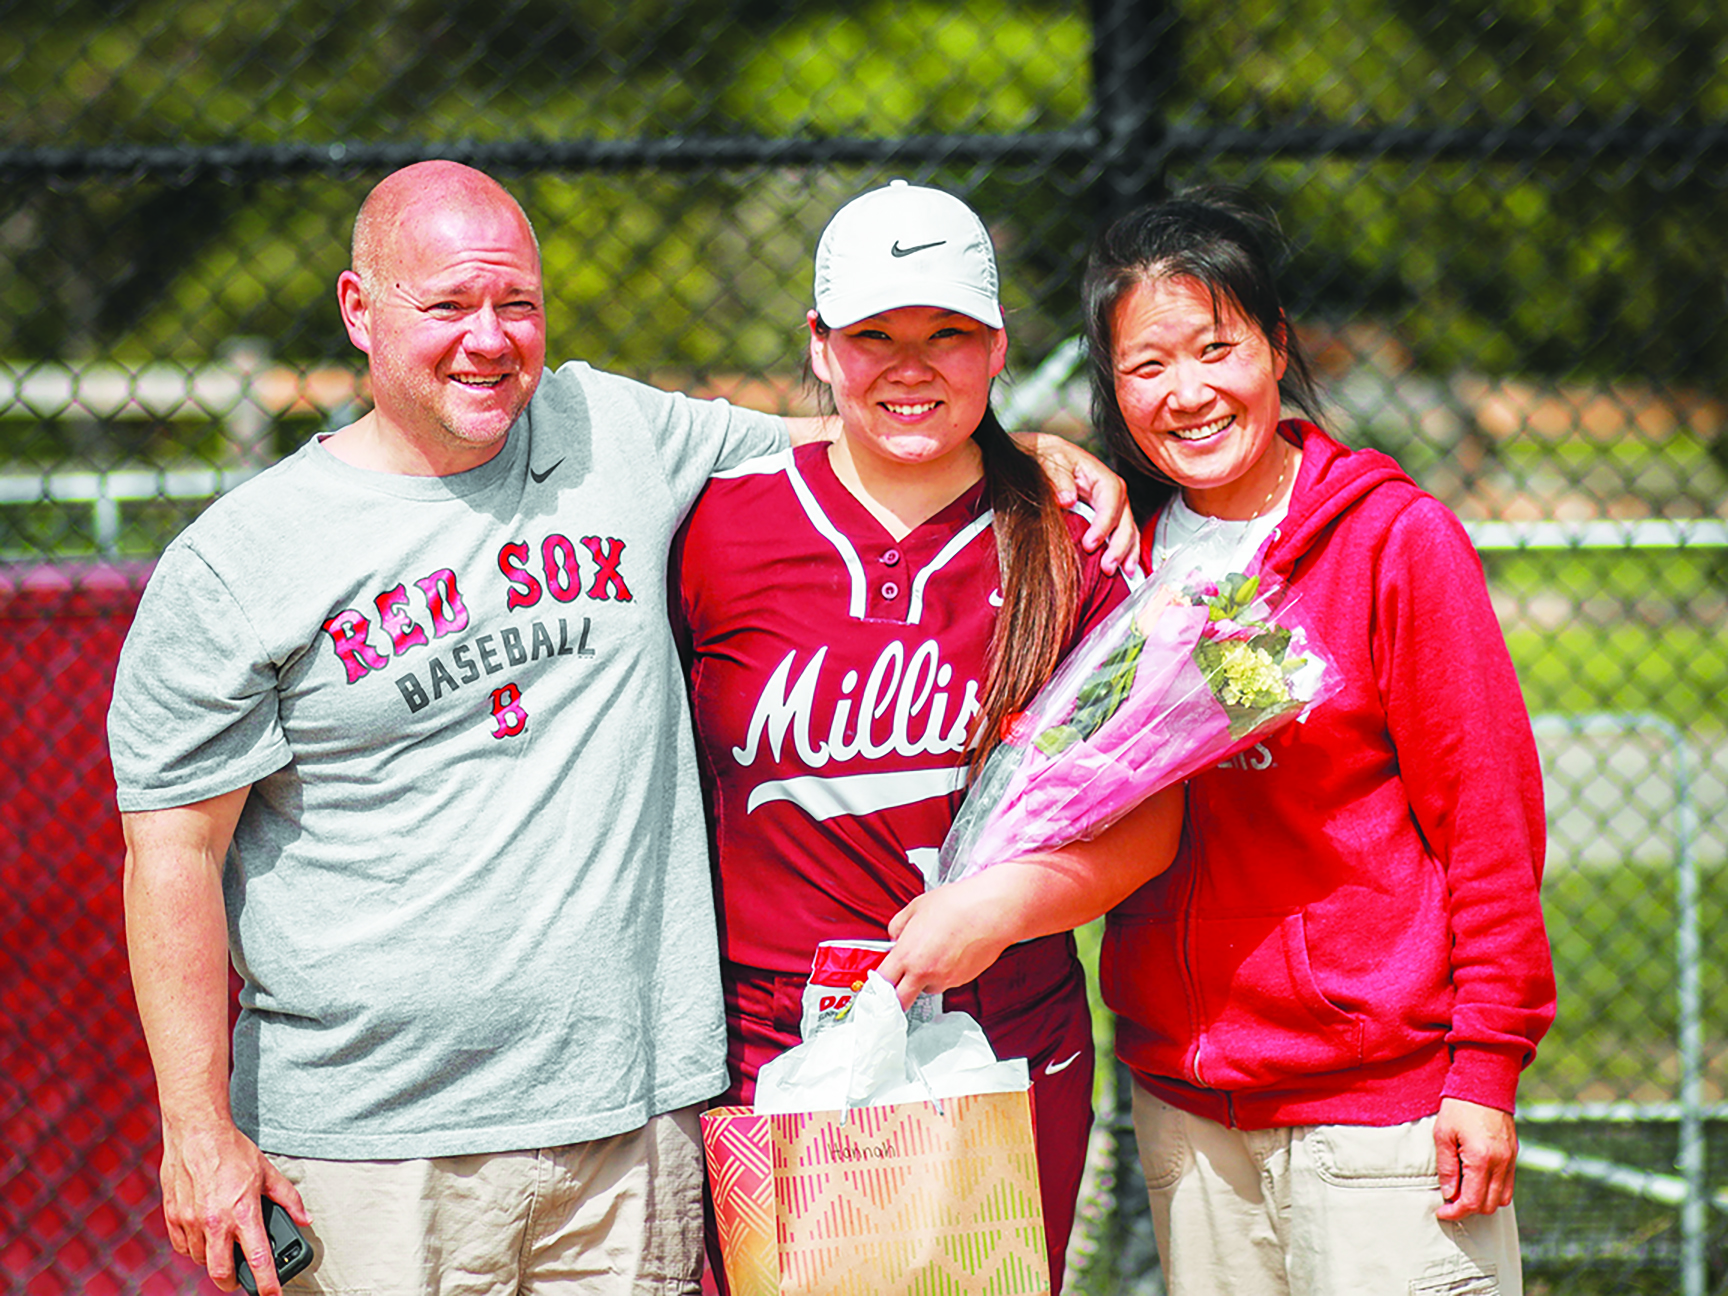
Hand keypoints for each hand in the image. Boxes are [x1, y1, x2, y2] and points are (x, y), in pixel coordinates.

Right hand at [158, 1117, 309, 1293]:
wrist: (197, 1132)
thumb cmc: (233, 1150)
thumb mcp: (268, 1172)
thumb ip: (288, 1199)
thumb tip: (305, 1219)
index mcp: (243, 1212)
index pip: (258, 1259)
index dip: (267, 1283)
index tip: (272, 1295)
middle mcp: (215, 1222)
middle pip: (221, 1273)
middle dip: (233, 1282)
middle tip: (241, 1277)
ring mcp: (191, 1221)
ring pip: (201, 1260)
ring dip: (213, 1260)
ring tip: (224, 1246)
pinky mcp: (173, 1217)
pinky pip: (182, 1247)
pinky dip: (194, 1248)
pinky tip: (205, 1236)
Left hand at [879, 875, 1016, 1009]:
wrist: (992, 911)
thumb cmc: (957, 905)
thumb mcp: (916, 906)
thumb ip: (898, 925)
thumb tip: (895, 936)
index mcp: (907, 955)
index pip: (883, 983)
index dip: (877, 987)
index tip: (877, 986)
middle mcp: (925, 972)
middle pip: (901, 1001)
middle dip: (895, 999)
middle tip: (895, 990)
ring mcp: (946, 979)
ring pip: (927, 989)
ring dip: (925, 979)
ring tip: (936, 951)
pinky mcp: (963, 980)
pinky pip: (947, 981)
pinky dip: (945, 972)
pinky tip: (952, 951)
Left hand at [1013, 432, 1137, 571]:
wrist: (1043, 456)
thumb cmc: (1048, 458)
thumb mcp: (1049, 462)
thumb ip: (1058, 479)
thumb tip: (1067, 500)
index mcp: (1100, 475)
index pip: (1111, 499)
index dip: (1104, 523)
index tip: (1091, 543)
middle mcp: (1112, 491)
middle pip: (1125, 518)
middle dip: (1119, 544)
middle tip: (1107, 565)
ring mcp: (1112, 505)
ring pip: (1128, 529)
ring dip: (1127, 552)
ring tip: (1122, 571)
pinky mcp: (1108, 517)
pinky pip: (1123, 534)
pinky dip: (1126, 551)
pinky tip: (1126, 568)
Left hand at [1434, 1097, 1517, 1218]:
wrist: (1484, 1083)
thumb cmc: (1459, 1107)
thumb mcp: (1443, 1135)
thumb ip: (1446, 1168)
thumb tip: (1449, 1194)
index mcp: (1481, 1159)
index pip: (1471, 1202)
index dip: (1455, 1212)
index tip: (1442, 1211)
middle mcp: (1501, 1163)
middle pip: (1488, 1205)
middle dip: (1468, 1209)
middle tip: (1449, 1201)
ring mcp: (1511, 1160)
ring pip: (1502, 1199)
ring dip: (1482, 1201)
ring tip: (1462, 1190)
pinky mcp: (1514, 1155)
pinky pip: (1508, 1185)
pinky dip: (1494, 1190)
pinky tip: (1477, 1181)